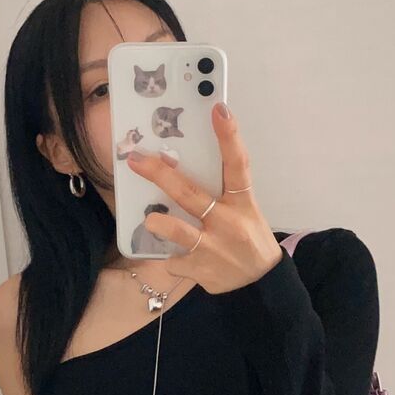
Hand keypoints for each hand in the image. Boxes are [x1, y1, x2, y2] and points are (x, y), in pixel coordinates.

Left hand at [125, 102, 282, 293]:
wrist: (259, 285)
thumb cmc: (246, 239)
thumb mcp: (244, 212)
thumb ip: (221, 192)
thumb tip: (181, 165)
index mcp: (242, 202)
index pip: (238, 164)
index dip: (229, 136)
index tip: (218, 110)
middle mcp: (227, 222)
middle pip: (191, 193)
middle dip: (161, 174)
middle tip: (136, 159)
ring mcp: (212, 248)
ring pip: (180, 232)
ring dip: (160, 224)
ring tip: (149, 219)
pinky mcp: (199, 270)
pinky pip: (172, 259)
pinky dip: (165, 255)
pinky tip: (162, 253)